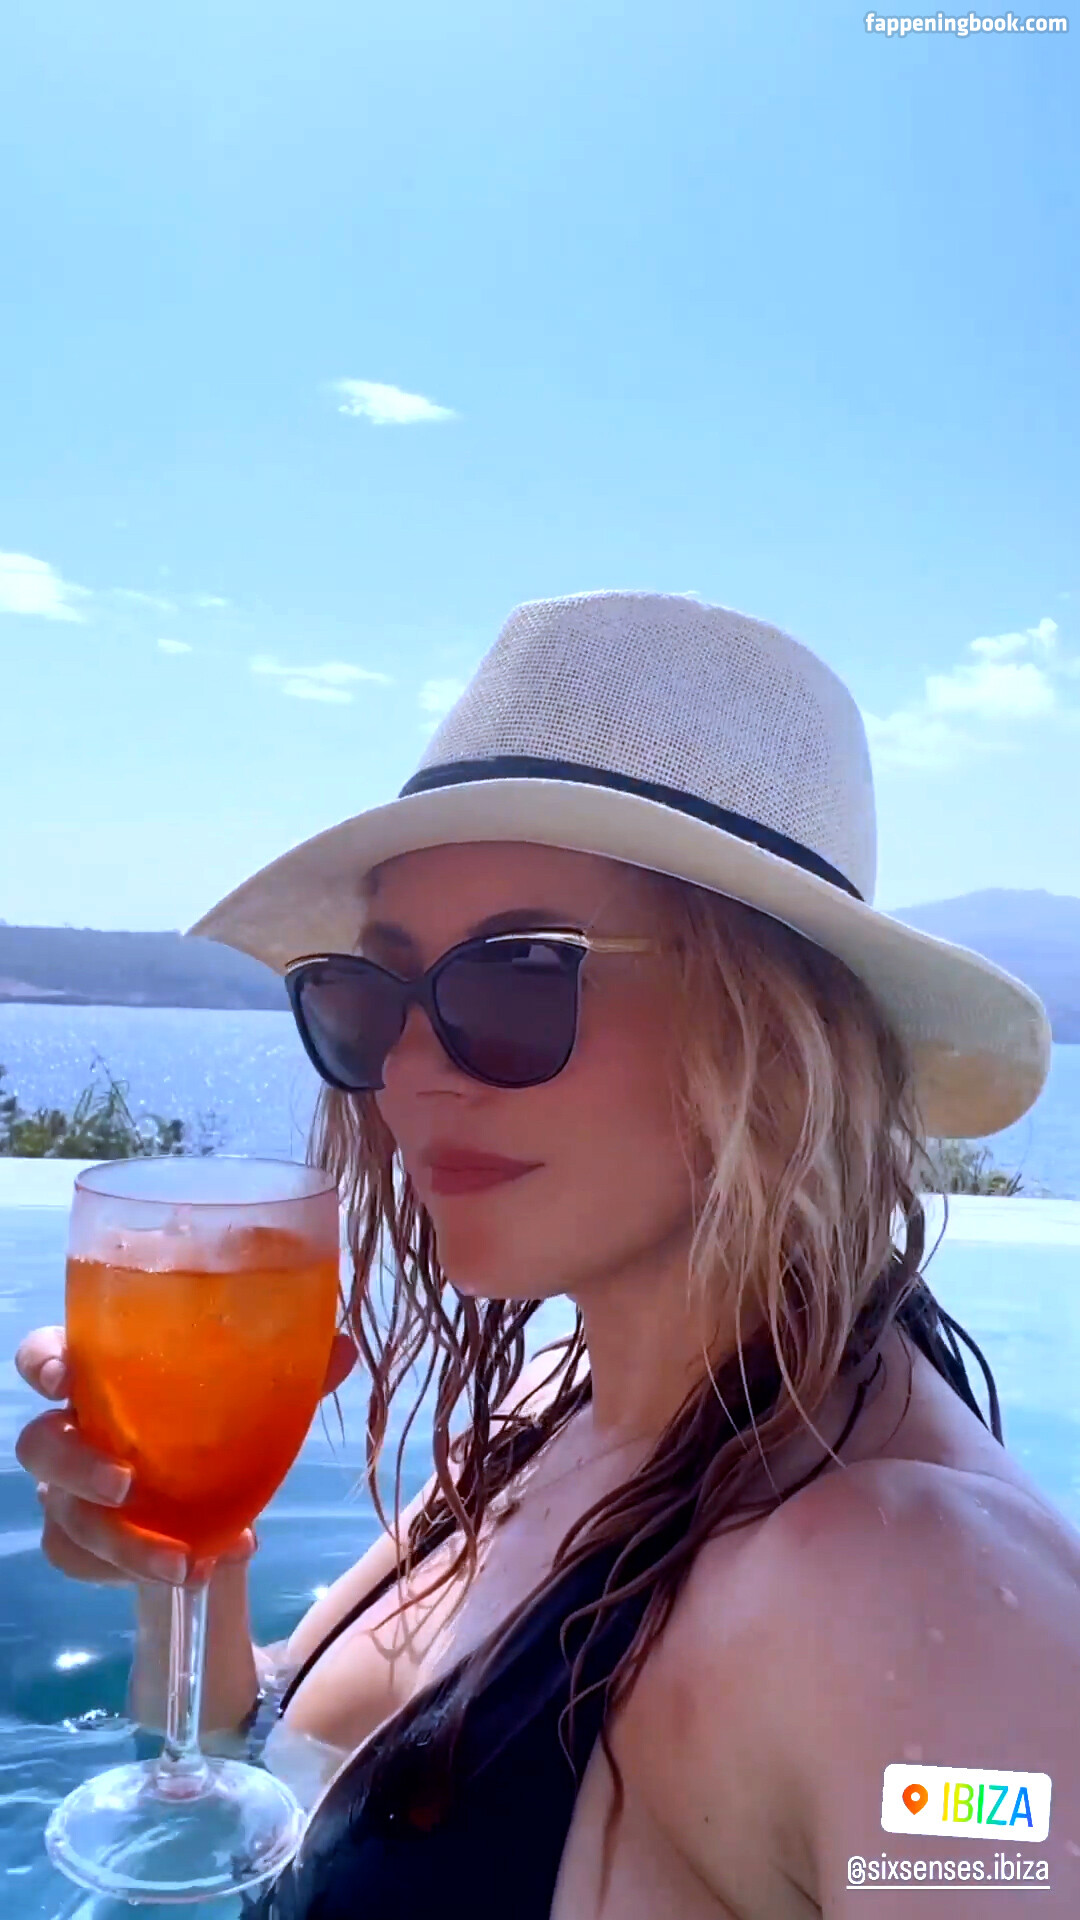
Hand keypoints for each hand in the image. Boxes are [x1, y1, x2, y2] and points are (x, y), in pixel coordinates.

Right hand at [14, 1324, 357, 1586]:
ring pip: (64, 1519)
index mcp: (102, 1378)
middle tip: (127, 1483)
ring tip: (185, 1563)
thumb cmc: (212, 1426)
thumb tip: (345, 1347)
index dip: (42, 1362)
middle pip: (39, 1445)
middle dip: (76, 1466)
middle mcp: (74, 1432)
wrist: (208, 1501)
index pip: (45, 1355)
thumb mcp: (250, 1398)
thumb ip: (289, 1372)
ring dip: (122, 1545)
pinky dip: (139, 1572)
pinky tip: (200, 1570)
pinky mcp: (79, 1546)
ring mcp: (68, 1494)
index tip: (62, 1377)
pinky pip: (84, 1564)